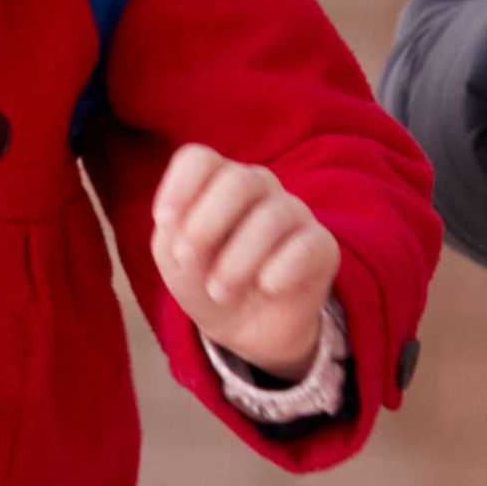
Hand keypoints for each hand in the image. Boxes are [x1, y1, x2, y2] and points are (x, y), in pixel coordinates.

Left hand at [146, 145, 343, 375]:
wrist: (243, 326)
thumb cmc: (204, 278)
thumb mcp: (174, 258)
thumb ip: (174, 232)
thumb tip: (187, 224)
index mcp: (217, 180)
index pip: (200, 159)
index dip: (179, 186)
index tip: (165, 222)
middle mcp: (258, 187)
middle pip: (238, 181)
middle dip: (206, 224)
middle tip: (189, 259)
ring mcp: (293, 212)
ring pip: (271, 218)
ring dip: (236, 262)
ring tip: (220, 292)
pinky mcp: (322, 245)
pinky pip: (305, 247)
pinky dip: (278, 272)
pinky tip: (265, 288)